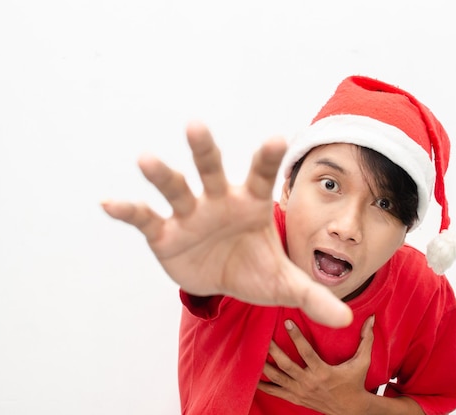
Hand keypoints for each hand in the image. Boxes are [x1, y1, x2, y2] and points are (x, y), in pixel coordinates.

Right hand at [102, 122, 351, 327]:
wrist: (221, 281)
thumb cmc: (254, 268)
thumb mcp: (284, 283)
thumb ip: (313, 295)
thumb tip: (346, 321)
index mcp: (253, 204)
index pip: (263, 176)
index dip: (268, 158)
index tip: (279, 136)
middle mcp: (219, 200)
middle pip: (212, 170)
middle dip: (205, 150)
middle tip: (195, 124)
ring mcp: (190, 214)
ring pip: (175, 188)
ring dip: (161, 174)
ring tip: (146, 158)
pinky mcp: (165, 233)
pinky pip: (145, 219)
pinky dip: (128, 210)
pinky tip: (108, 202)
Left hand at [257, 316, 374, 414]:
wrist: (351, 410)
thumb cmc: (355, 382)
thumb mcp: (362, 361)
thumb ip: (366, 339)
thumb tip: (372, 318)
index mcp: (323, 372)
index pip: (306, 352)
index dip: (296, 337)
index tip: (286, 322)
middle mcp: (309, 382)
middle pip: (286, 365)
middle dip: (274, 351)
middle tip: (263, 335)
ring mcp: (301, 392)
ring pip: (278, 378)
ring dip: (265, 366)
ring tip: (254, 352)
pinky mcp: (296, 398)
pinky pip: (276, 392)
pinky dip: (264, 385)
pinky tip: (253, 376)